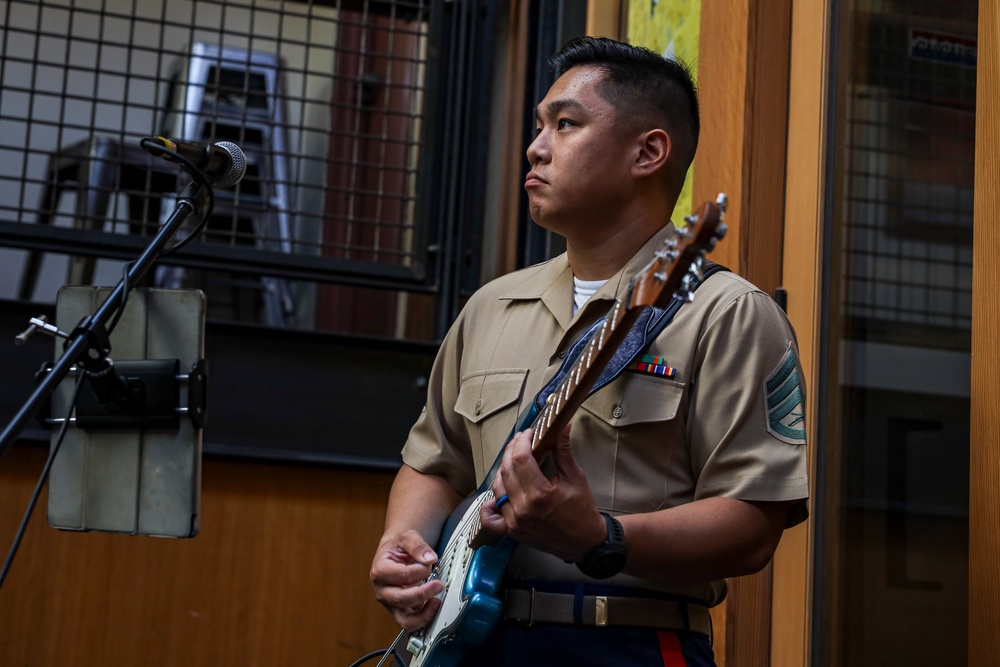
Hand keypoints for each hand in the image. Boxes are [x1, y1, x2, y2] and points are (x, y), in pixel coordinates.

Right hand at [370, 529, 443, 630]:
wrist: (395, 553)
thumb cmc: (398, 546)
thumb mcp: (406, 537)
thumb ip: (418, 546)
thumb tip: (429, 559)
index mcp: (380, 571)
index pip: (401, 576)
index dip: (419, 571)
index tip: (429, 564)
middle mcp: (382, 590)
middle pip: (401, 600)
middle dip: (423, 593)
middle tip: (438, 584)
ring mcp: (391, 603)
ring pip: (405, 619)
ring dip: (424, 613)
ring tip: (436, 601)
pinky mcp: (400, 610)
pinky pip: (411, 622)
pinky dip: (424, 618)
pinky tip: (433, 606)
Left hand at [480, 425, 605, 561]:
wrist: (585, 542)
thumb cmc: (582, 510)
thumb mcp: (576, 478)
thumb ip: (564, 451)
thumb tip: (562, 426)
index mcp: (540, 493)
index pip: (521, 459)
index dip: (522, 441)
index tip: (528, 433)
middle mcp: (523, 508)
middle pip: (506, 470)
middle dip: (512, 450)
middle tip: (521, 441)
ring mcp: (514, 521)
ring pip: (497, 488)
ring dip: (503, 470)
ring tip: (514, 461)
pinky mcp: (512, 532)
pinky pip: (490, 519)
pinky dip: (488, 506)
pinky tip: (496, 495)